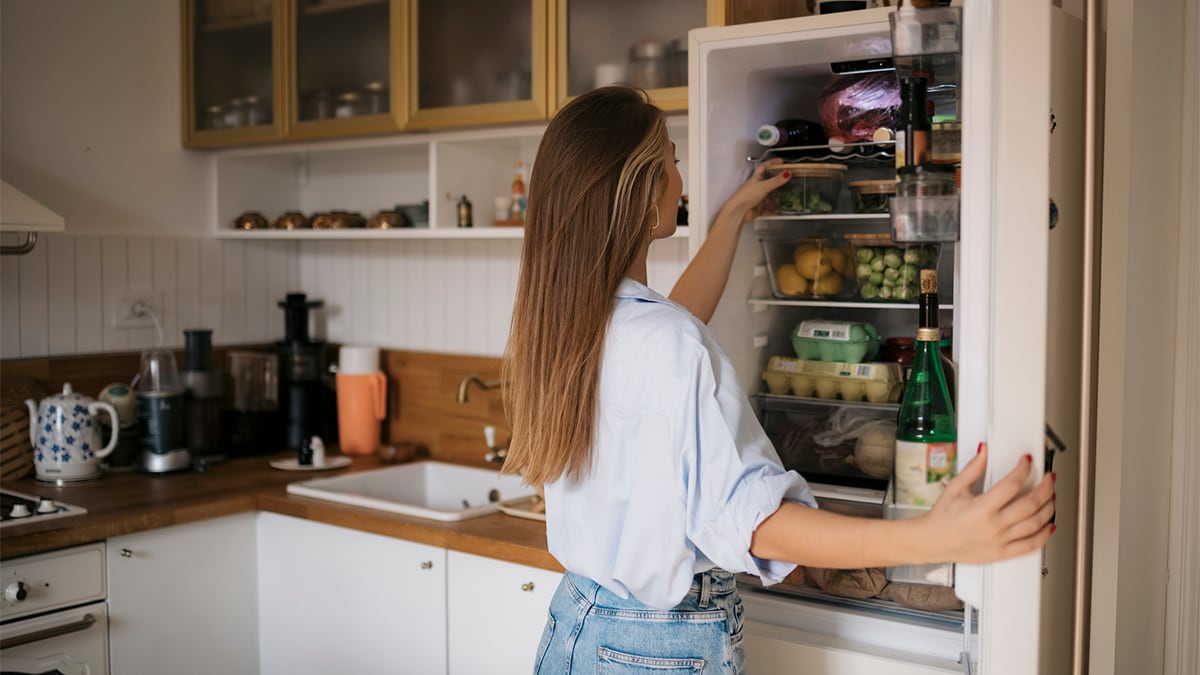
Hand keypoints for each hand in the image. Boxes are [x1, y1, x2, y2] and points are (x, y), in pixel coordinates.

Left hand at [720, 158, 790, 224]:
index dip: (772, 163)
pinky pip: (768, 209)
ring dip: (777, 198)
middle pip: (769, 182)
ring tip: (787, 197)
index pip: (764, 167)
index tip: (781, 161)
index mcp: (756, 178)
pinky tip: (779, 211)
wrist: (739, 212)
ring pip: (769, 196)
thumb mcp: (764, 186)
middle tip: (788, 181)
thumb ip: (776, 180)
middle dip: (778, 182)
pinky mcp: (758, 208)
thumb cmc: (747, 196)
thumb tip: (787, 173)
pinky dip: (773, 210)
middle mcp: (756, 187)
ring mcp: (757, 198)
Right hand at [920, 443, 1055, 563]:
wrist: (932, 542)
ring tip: (1051, 497)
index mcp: (982, 508)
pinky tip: (1049, 526)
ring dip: (1048, 508)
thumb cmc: (941, 519)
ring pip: (1035, 524)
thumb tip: (984, 452)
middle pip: (1030, 504)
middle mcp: (994, 525)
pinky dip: (1044, 536)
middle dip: (1045, 487)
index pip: (1012, 484)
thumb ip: (973, 469)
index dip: (1023, 469)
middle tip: (1049, 478)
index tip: (1027, 462)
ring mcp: (1000, 541)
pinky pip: (1030, 546)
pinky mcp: (1001, 553)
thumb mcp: (955, 488)